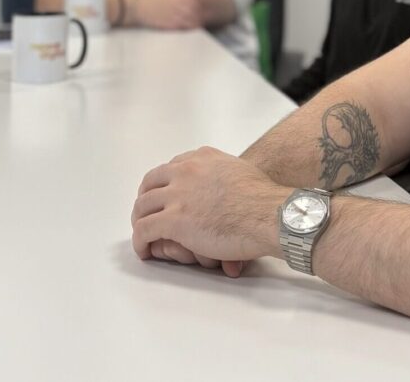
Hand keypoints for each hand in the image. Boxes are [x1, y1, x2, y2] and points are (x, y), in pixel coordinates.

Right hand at [128, 0, 202, 29]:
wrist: (136, 6)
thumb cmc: (149, 1)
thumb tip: (186, 2)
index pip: (194, 2)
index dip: (199, 7)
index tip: (201, 11)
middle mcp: (176, 5)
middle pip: (195, 12)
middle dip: (199, 16)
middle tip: (202, 20)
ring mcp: (172, 15)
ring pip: (191, 20)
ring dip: (196, 23)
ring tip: (198, 26)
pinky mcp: (168, 24)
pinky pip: (182, 27)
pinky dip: (188, 28)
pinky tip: (190, 30)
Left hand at [132, 147, 287, 274]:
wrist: (270, 214)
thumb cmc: (265, 199)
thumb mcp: (240, 170)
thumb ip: (224, 174)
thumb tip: (225, 187)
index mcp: (201, 158)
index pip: (170, 168)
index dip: (162, 185)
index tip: (162, 196)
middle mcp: (185, 171)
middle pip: (150, 184)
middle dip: (145, 200)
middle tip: (146, 215)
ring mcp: (178, 195)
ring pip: (142, 207)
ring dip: (140, 222)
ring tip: (144, 236)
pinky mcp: (174, 220)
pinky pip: (145, 230)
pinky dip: (140, 241)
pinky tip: (144, 251)